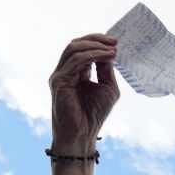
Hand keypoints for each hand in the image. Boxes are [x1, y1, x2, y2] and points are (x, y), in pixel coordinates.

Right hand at [49, 34, 118, 154]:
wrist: (83, 134)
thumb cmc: (94, 116)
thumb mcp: (107, 86)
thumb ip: (106, 69)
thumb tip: (110, 50)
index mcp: (74, 73)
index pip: (82, 48)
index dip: (98, 42)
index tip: (115, 42)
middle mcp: (64, 72)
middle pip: (76, 44)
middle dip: (96, 39)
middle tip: (114, 42)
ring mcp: (59, 76)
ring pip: (74, 48)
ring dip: (95, 46)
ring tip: (112, 49)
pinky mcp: (58, 81)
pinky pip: (75, 61)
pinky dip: (93, 55)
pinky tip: (107, 56)